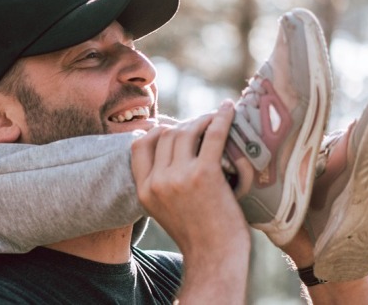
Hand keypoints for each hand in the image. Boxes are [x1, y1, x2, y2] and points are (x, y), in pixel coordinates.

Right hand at [132, 101, 249, 303]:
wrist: (215, 258)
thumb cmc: (198, 236)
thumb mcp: (164, 211)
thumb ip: (160, 186)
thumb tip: (167, 157)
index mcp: (144, 191)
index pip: (139, 145)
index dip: (155, 130)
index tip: (171, 126)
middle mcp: (157, 182)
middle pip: (166, 135)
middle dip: (184, 123)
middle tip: (201, 122)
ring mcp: (179, 177)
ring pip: (186, 131)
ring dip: (201, 119)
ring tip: (215, 118)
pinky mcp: (204, 175)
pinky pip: (212, 135)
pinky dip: (221, 118)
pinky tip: (228, 109)